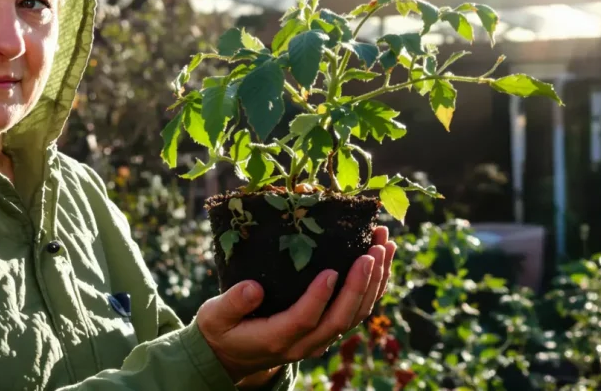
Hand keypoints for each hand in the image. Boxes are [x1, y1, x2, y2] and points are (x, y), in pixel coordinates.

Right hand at [197, 227, 396, 382]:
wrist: (232, 356)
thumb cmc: (221, 330)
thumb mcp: (215, 317)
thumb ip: (232, 303)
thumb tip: (253, 287)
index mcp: (275, 339)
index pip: (304, 319)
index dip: (319, 297)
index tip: (331, 270)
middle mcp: (303, 344)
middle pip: (341, 318)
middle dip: (360, 284)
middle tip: (371, 250)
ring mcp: (319, 339)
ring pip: (355, 315)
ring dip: (375, 281)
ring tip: (384, 245)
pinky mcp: (326, 330)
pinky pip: (356, 312)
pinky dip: (373, 286)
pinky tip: (382, 260)